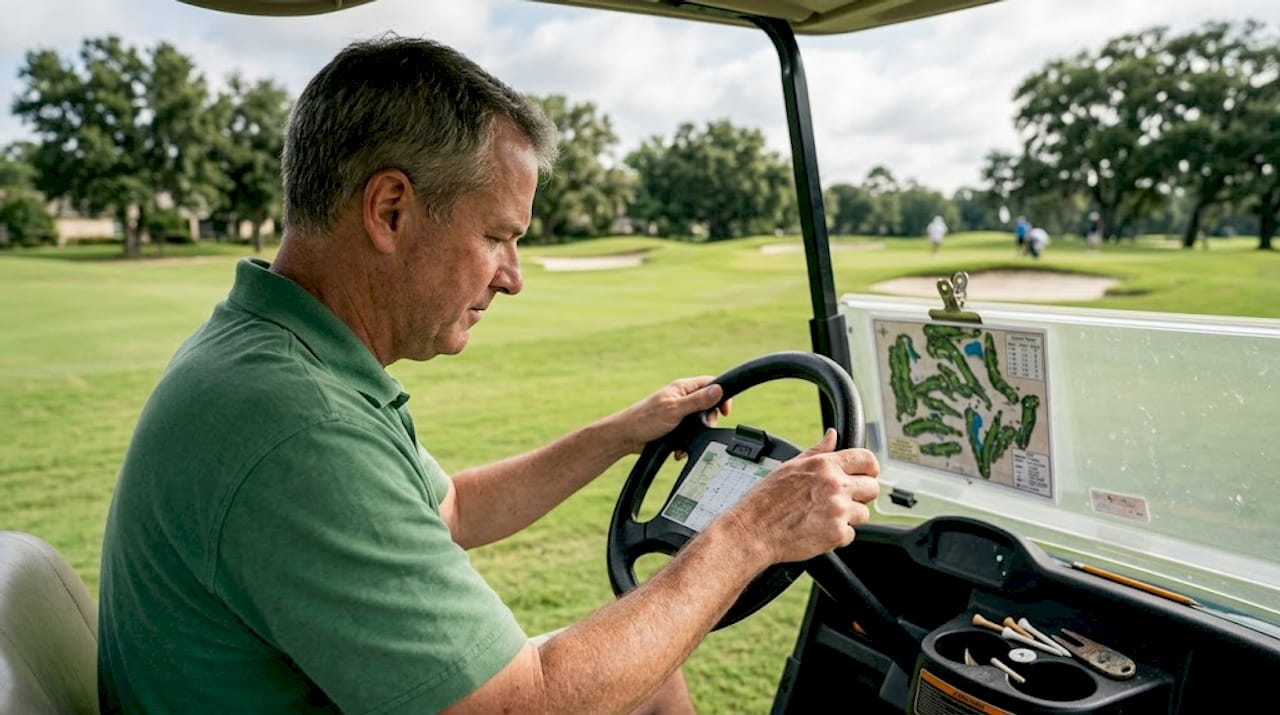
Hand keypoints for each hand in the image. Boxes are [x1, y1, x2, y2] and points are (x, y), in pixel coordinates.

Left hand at [610, 376, 730, 456]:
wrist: (626, 437)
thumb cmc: (645, 419)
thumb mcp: (675, 409)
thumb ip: (697, 400)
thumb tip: (718, 390)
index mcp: (682, 388)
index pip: (710, 383)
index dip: (721, 395)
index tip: (724, 411)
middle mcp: (682, 398)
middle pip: (708, 405)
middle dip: (708, 419)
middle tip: (704, 427)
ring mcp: (678, 413)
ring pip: (699, 422)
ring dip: (697, 434)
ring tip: (688, 442)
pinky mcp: (674, 427)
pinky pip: (689, 434)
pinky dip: (687, 443)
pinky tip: (680, 449)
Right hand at [726, 428, 879, 565]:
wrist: (753, 530)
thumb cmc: (766, 500)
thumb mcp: (790, 466)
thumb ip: (817, 451)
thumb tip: (832, 435)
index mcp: (824, 465)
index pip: (866, 459)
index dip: (870, 469)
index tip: (866, 476)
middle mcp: (835, 485)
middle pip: (872, 488)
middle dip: (861, 495)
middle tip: (843, 501)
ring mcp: (838, 510)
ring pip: (863, 513)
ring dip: (849, 517)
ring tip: (824, 517)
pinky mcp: (837, 534)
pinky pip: (851, 534)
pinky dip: (838, 536)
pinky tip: (818, 530)